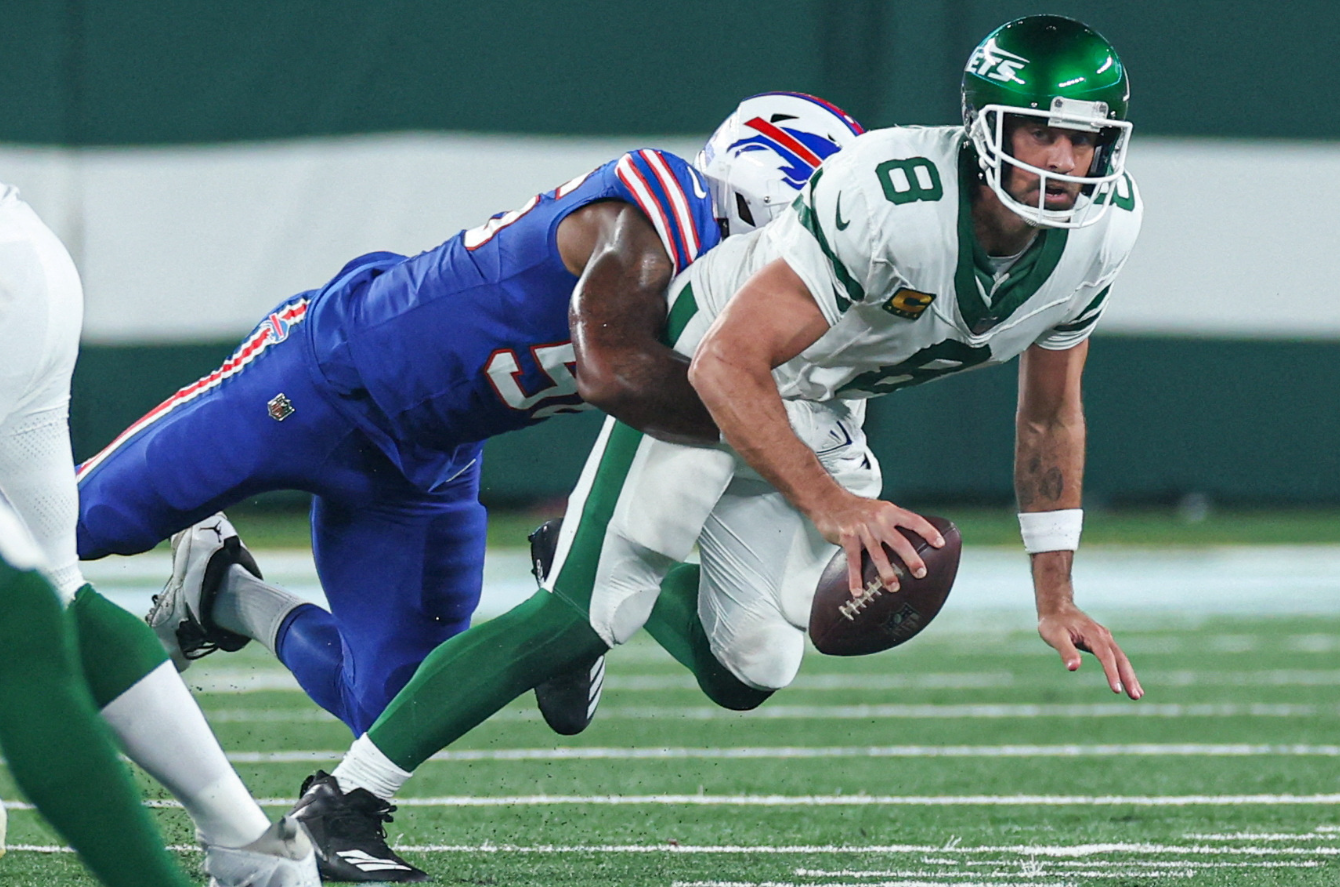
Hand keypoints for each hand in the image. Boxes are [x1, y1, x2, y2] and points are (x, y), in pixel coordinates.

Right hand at [811, 493, 944, 595]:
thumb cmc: (856, 508)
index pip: (913, 521)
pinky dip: (855, 577)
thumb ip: (892, 523)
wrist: (829, 500)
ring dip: (886, 573)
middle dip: (911, 558)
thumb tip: (910, 542)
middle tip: (921, 572)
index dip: (928, 532)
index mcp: (889, 511)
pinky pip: (853, 561)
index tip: (939, 544)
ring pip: (878, 554)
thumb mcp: (878, 509)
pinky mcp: (847, 537)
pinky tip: (858, 590)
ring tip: (894, 587)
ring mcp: (862, 529)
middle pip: (899, 541)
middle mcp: (878, 519)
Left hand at [1038, 605, 1143, 698]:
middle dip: (1128, 678)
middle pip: (1120, 659)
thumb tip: (1073, 668)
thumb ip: (1066, 651)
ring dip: (1129, 676)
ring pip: (1121, 659)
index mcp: (1093, 635)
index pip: (1106, 656)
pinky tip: (1128, 682)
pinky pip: (1116, 657)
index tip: (1116, 690)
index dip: (1112, 673)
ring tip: (1137, 695)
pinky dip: (1124, 670)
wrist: (1056, 607)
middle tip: (1136, 696)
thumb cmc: (1053, 623)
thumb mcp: (1055, 636)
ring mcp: (1105, 638)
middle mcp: (1103, 636)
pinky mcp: (1103, 641)